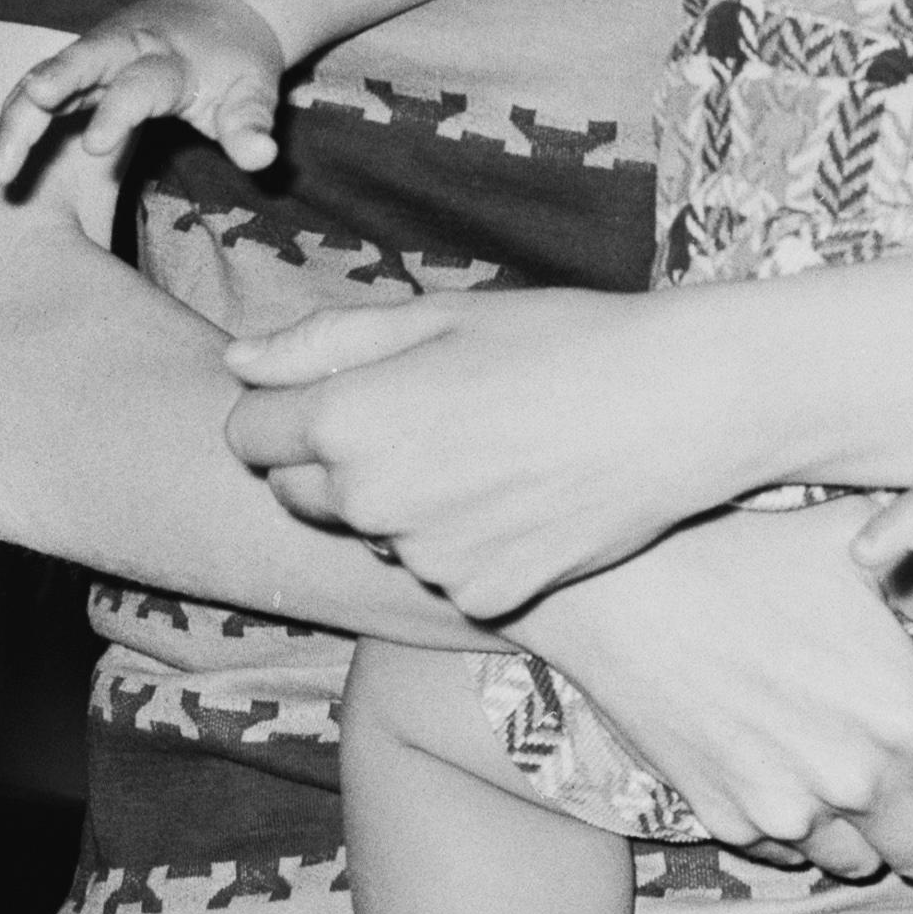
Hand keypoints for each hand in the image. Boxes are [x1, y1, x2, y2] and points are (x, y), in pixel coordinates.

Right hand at [0, 0, 294, 189]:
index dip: (118, 112)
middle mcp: (123, 47)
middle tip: (29, 102)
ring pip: (45, 79)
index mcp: (169, 55)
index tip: (95, 147)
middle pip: (80, 61)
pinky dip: (14, 125)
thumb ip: (251, 125)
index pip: (140, 83)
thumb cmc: (235, 61)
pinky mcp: (74, 71)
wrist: (219, 10)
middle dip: (53, 82)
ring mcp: (93, 56)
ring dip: (17, 119)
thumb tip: (263, 159)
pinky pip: (34, 95)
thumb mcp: (254, 90)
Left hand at [223, 285, 710, 616]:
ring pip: (375, 533)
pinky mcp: (480, 598)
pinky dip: (462, 541)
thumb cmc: (557, 340)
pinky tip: (518, 495)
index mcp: (349, 420)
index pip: (249, 436)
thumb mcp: (437, 315)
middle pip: (300, 494)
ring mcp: (428, 561)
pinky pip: (439, 570)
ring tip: (486, 447)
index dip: (285, 408)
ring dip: (402, 502)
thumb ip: (322, 342)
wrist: (676, 407)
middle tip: (421, 412)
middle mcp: (374, 502)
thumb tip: (237, 361)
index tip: (340, 387)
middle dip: (334, 460)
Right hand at [515, 510, 912, 886]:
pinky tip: (779, 753)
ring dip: (870, 826)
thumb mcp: (858, 545)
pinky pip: (790, 850)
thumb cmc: (747, 550)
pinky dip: (800, 821)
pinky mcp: (730, 820)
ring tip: (844, 760)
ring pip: (863, 861)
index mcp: (909, 718)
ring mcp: (789, 810)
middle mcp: (857, 780)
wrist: (622, 587)